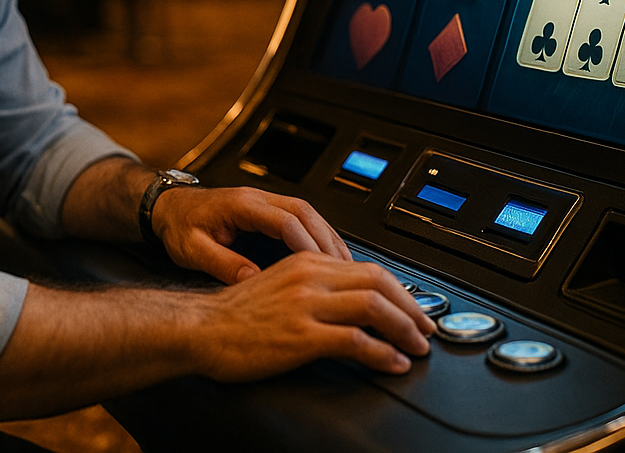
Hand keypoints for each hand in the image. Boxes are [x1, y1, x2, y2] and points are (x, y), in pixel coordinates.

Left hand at [151, 185, 351, 283]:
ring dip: (328, 238)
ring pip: (309, 213)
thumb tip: (252, 281)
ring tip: (345, 267)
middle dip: (327, 241)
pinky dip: (319, 236)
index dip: (306, 245)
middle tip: (345, 271)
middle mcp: (258, 198)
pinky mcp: (268, 209)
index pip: (285, 220)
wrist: (168, 207)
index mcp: (241, 205)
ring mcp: (265, 201)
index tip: (319, 270)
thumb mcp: (193, 250)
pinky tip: (328, 257)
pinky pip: (302, 218)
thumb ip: (222, 264)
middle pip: (305, 213)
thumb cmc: (179, 226)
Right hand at [189, 252, 435, 378]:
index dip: (399, 290)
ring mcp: (306, 305)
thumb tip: (350, 303)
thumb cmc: (234, 315)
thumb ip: (313, 286)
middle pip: (378, 281)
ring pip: (373, 306)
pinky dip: (382, 353)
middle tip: (426, 329)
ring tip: (416, 347)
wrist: (198, 329)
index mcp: (306, 262)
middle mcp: (310, 277)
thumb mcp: (279, 285)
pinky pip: (355, 341)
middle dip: (411, 307)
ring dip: (404, 328)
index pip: (368, 268)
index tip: (413, 309)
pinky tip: (392, 363)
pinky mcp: (301, 335)